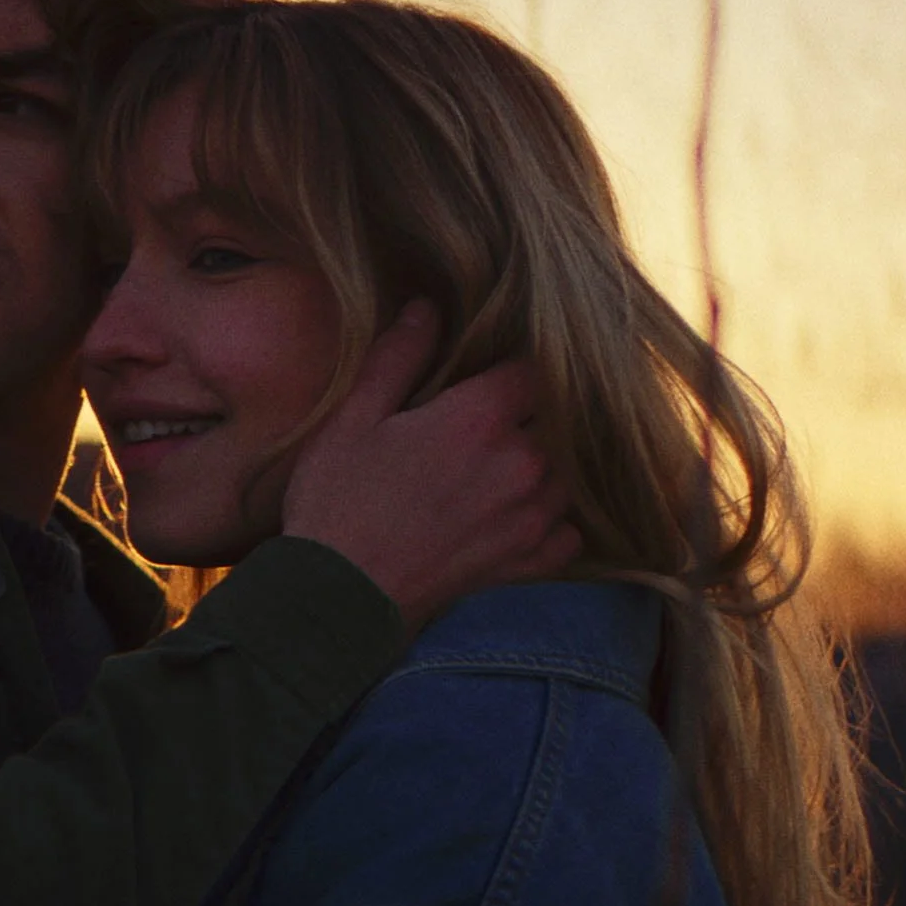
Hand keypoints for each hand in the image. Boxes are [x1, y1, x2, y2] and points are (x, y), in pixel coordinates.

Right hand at [280, 300, 581, 627]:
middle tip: (483, 426)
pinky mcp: (527, 563)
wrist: (339, 598)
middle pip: (553, 419)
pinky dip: (551, 522)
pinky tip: (516, 516)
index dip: (511, 369)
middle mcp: (519, 463)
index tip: (486, 377)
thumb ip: (397, 358)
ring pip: (564, 472)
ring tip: (497, 469)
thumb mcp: (353, 419)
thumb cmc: (338, 502)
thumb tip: (426, 308)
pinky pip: (567, 532)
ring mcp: (530, 517)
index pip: (532, 369)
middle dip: (525, 416)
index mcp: (478, 418)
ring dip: (540, 465)